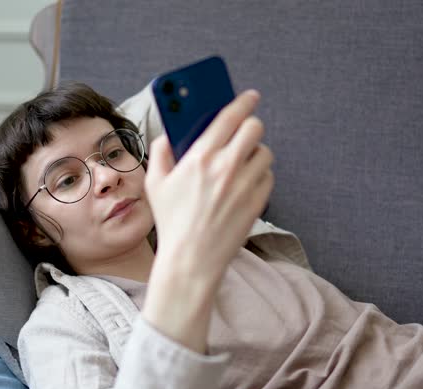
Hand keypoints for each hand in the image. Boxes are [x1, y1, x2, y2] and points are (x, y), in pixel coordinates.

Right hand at [144, 89, 273, 282]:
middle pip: (254, 129)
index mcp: (200, 157)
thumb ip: (160, 153)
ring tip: (242, 160)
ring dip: (255, 152)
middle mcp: (226, 167)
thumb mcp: (155, 184)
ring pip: (264, 153)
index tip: (249, 96)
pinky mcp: (256, 202)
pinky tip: (245, 181)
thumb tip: (167, 136)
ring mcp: (244, 185)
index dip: (242, 101)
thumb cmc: (171, 222)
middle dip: (251, 125)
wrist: (192, 259)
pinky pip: (268, 176)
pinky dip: (259, 175)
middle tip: (245, 129)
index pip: (229, 116)